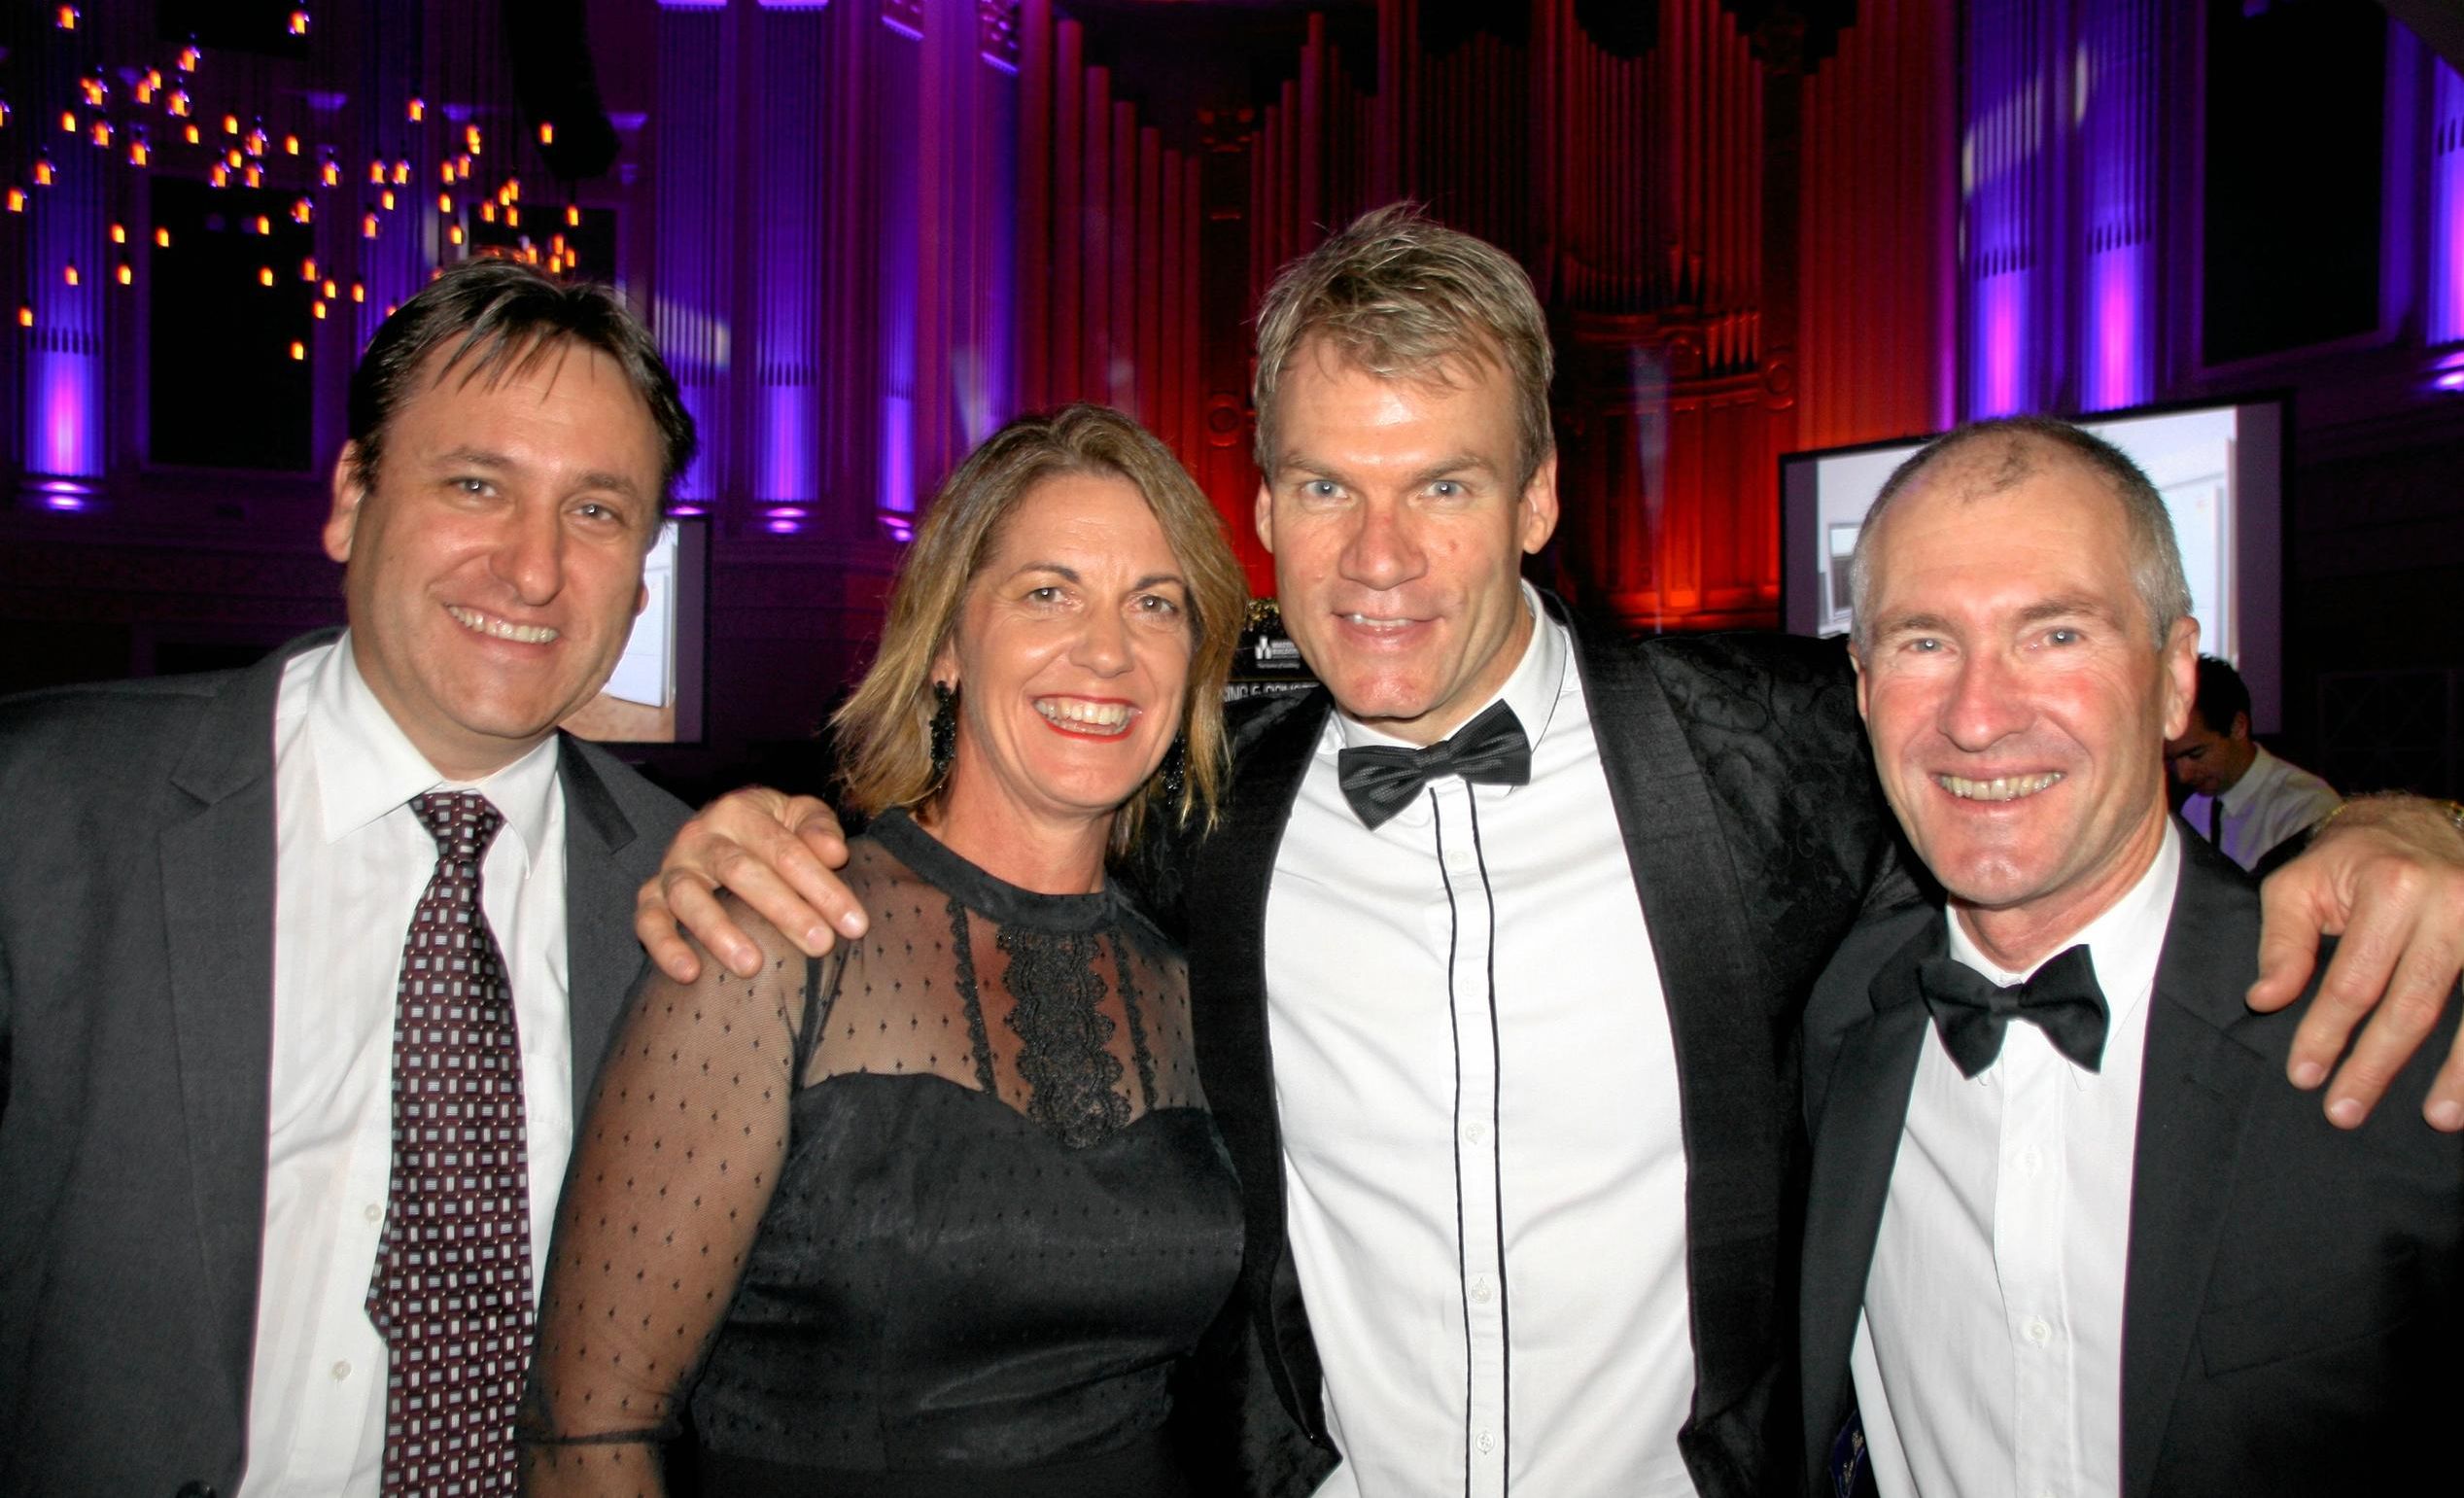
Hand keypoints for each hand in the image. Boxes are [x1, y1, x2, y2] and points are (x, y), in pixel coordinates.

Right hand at [634, 788, 866, 981]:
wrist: (719, 831)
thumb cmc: (771, 831)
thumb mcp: (798, 816)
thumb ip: (819, 829)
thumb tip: (835, 853)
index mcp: (740, 811)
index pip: (786, 850)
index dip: (823, 887)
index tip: (855, 924)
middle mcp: (701, 836)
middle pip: (742, 872)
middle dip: (785, 911)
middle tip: (821, 944)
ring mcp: (673, 867)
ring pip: (690, 897)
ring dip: (719, 932)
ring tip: (752, 966)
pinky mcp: (651, 896)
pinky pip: (648, 920)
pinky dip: (664, 946)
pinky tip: (689, 973)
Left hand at [2249, 796, 2463, 1130]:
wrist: (2419, 823)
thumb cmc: (2351, 861)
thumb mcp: (2299, 884)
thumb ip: (2281, 943)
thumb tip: (2266, 1000)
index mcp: (2391, 887)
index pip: (2353, 980)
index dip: (2326, 1033)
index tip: (2304, 1075)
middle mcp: (2450, 903)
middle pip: (2412, 1004)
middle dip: (2377, 1064)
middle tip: (2345, 1112)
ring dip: (2456, 1074)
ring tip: (2436, 1118)